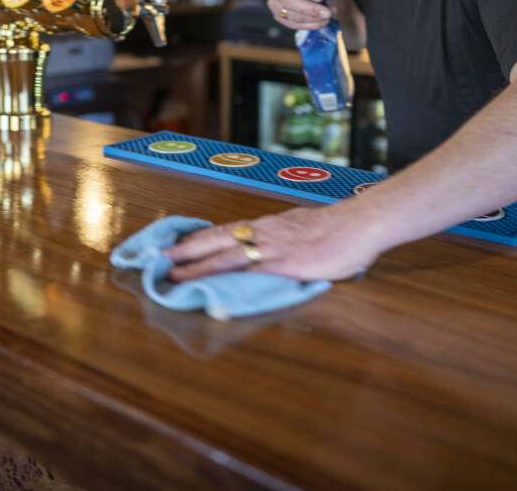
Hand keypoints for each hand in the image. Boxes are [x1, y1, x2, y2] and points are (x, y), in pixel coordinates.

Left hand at [164, 205, 379, 282]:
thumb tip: (275, 253)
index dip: (198, 239)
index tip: (174, 245)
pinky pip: (248, 275)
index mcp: (268, 226)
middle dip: (184, 251)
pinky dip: (226, 284)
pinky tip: (210, 292)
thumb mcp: (304, 230)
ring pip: (223, 257)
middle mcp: (263, 233)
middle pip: (215, 240)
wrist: (361, 223)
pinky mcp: (283, 265)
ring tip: (170, 276)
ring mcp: (271, 249)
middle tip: (156, 259)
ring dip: (194, 267)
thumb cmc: (340, 229)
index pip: (225, 231)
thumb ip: (286, 241)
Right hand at [267, 0, 339, 29]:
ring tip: (328, 16)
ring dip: (312, 19)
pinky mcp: (278, 16)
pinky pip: (293, 24)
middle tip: (328, 12)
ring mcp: (273, 4)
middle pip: (289, 2)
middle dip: (311, 9)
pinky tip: (322, 22)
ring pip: (292, 15)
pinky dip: (309, 25)